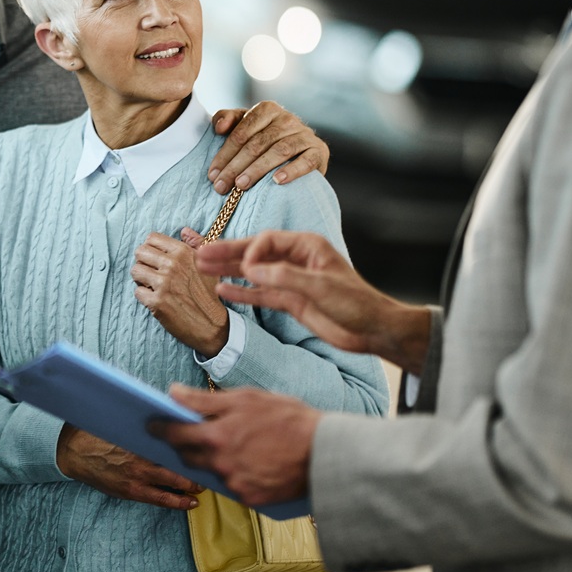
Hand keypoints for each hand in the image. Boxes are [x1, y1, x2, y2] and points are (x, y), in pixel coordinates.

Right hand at [57, 424, 203, 509]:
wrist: (73, 452)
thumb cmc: (98, 432)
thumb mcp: (121, 419)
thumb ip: (143, 417)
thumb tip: (167, 404)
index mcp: (140, 436)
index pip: (174, 438)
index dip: (193, 439)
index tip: (207, 438)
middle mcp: (142, 456)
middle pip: (180, 461)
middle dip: (199, 464)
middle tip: (212, 463)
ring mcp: (138, 476)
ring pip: (175, 482)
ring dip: (193, 484)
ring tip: (206, 484)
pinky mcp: (132, 491)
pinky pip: (161, 499)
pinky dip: (179, 501)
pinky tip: (191, 502)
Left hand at [133, 229, 228, 355]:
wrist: (212, 325)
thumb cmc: (210, 294)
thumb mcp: (209, 265)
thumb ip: (198, 243)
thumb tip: (184, 230)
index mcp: (183, 252)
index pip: (151, 238)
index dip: (151, 248)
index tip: (156, 259)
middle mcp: (172, 265)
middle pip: (139, 252)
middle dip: (144, 262)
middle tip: (152, 273)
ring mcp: (163, 284)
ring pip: (135, 271)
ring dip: (141, 279)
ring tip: (153, 285)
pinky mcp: (156, 302)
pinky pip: (137, 291)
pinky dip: (144, 296)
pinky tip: (156, 299)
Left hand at [158, 385, 318, 506]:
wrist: (325, 452)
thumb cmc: (288, 418)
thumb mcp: (246, 398)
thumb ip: (204, 399)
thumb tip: (172, 393)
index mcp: (217, 436)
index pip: (175, 433)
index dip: (159, 428)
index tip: (150, 425)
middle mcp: (221, 464)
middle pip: (188, 456)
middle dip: (184, 445)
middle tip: (187, 434)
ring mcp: (234, 484)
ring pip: (210, 472)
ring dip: (211, 460)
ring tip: (226, 446)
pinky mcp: (250, 499)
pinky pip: (231, 486)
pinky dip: (234, 474)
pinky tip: (248, 461)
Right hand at [195, 230, 430, 373]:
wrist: (372, 330)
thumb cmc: (355, 302)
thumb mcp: (320, 287)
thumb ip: (284, 277)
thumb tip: (250, 269)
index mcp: (307, 246)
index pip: (267, 241)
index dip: (251, 251)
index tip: (245, 268)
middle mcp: (296, 260)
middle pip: (255, 253)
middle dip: (227, 254)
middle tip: (199, 255)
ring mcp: (292, 281)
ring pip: (254, 273)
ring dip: (229, 271)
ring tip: (202, 269)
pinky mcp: (291, 301)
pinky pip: (261, 294)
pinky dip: (242, 292)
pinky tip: (222, 290)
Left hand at [208, 102, 329, 194]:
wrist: (301, 153)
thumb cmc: (265, 141)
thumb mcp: (244, 127)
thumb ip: (227, 119)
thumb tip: (219, 127)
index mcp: (267, 109)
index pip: (242, 132)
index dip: (225, 154)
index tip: (212, 175)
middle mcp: (287, 118)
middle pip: (257, 143)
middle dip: (236, 166)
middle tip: (222, 186)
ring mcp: (305, 134)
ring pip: (279, 151)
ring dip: (258, 169)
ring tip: (242, 186)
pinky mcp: (319, 150)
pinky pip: (306, 161)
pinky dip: (292, 171)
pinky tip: (277, 182)